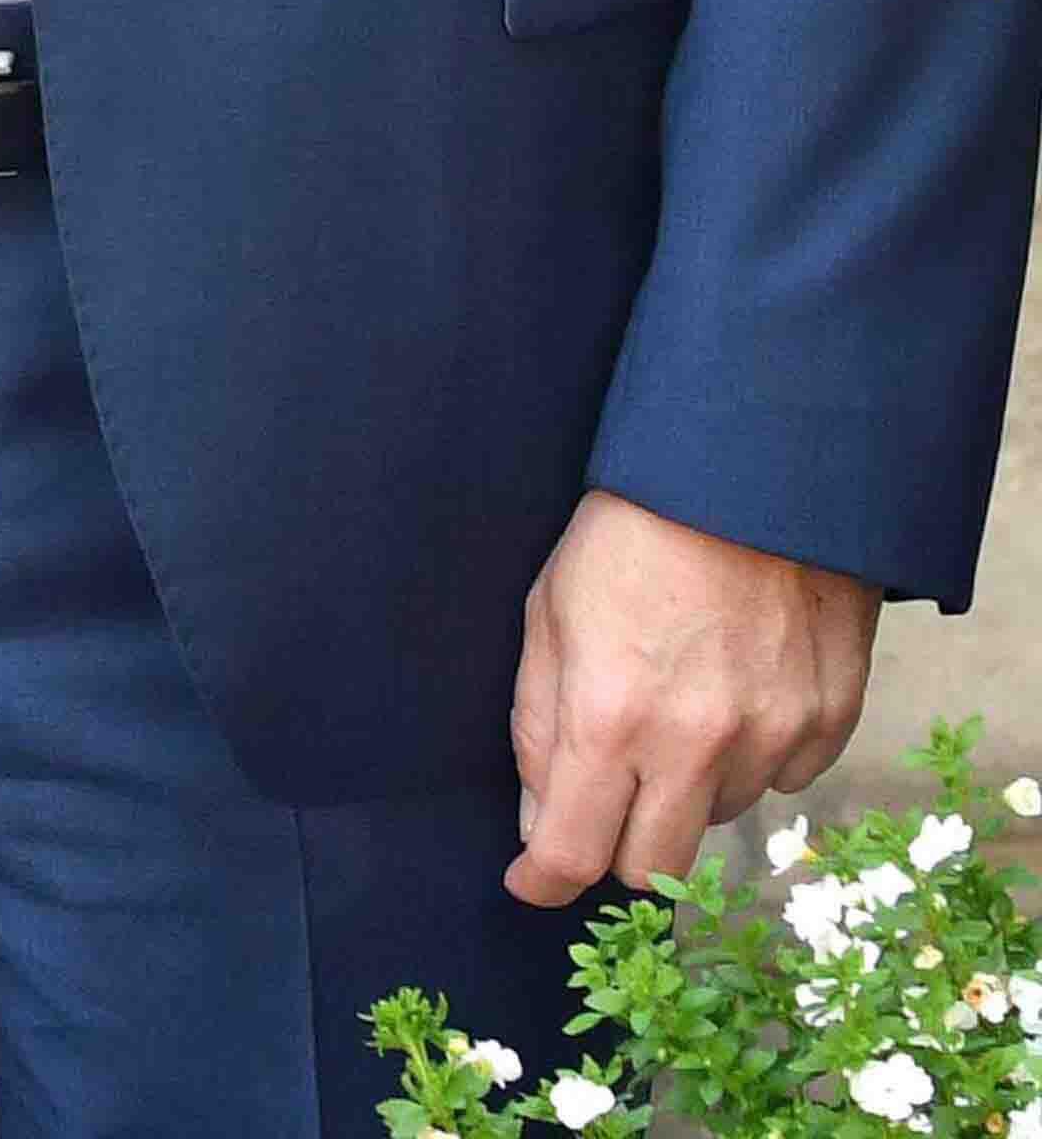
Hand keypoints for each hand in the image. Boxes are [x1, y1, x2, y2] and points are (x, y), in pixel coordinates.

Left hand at [507, 489, 872, 903]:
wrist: (752, 479)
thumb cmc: (629, 538)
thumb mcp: (548, 616)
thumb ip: (537, 724)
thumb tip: (539, 817)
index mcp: (611, 718)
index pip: (576, 851)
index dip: (544, 879)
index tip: (531, 881)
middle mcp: (698, 745)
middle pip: (654, 865)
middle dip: (615, 849)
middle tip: (601, 805)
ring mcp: (773, 738)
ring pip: (718, 819)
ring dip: (685, 791)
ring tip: (673, 709)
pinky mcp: (829, 723)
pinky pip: (781, 779)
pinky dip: (750, 759)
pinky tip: (732, 694)